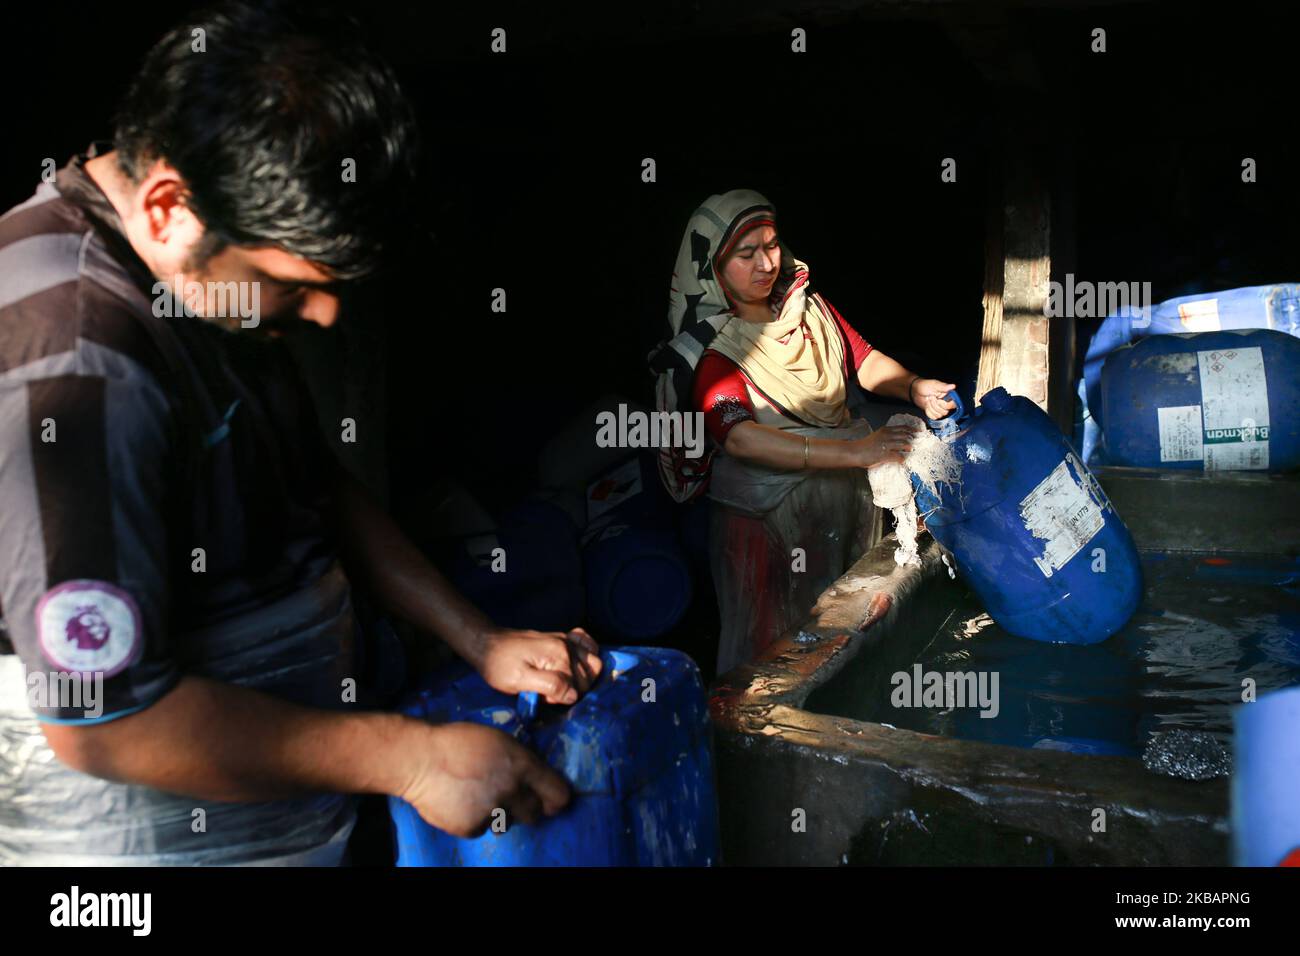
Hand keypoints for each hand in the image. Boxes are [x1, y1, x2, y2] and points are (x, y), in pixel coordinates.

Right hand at [399, 721, 570, 836]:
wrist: (419, 759)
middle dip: (527, 808)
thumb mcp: (498, 740)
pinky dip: (474, 819)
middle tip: (511, 798)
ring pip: (507, 822)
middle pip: (535, 814)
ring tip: (478, 794)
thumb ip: (520, 760)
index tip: (551, 801)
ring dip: (499, 813)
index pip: (558, 794)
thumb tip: (536, 779)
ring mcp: (491, 810)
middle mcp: (511, 789)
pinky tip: (460, 801)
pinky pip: (482, 828)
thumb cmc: (458, 742)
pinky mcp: (471, 827)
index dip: (556, 799)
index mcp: (522, 764)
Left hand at [474, 627, 602, 704]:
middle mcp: (566, 645)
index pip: (578, 686)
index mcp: (559, 656)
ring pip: (593, 661)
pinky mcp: (560, 638)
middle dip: (574, 689)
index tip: (545, 698)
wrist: (485, 643)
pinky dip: (588, 654)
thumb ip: (549, 686)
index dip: (564, 698)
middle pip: (589, 675)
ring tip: (564, 683)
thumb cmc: (498, 665)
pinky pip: (586, 643)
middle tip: (550, 692)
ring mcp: (564, 640)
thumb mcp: (518, 680)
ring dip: (584, 676)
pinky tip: (576, 664)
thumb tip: (574, 695)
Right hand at [853, 424, 919, 469]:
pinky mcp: (884, 455)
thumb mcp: (877, 435)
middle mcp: (887, 436)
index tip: (919, 432)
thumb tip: (898, 439)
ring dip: (908, 449)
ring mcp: (886, 445)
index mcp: (885, 430)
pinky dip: (902, 459)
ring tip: (908, 452)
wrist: (855, 452)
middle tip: (914, 445)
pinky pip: (898, 456)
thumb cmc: (864, 445)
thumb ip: (886, 435)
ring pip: (904, 444)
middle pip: (906, 436)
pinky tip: (901, 460)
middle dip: (912, 440)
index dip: (913, 430)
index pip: (903, 428)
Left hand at [911, 379, 958, 419]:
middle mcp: (945, 403)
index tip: (938, 400)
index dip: (946, 405)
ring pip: (939, 415)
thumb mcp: (934, 385)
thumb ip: (943, 387)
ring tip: (928, 401)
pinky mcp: (934, 412)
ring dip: (931, 408)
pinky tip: (926, 406)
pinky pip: (933, 417)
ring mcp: (939, 409)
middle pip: (945, 412)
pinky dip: (929, 412)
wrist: (915, 391)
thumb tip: (953, 386)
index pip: (953, 405)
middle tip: (931, 398)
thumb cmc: (925, 386)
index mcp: (948, 396)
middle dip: (935, 406)